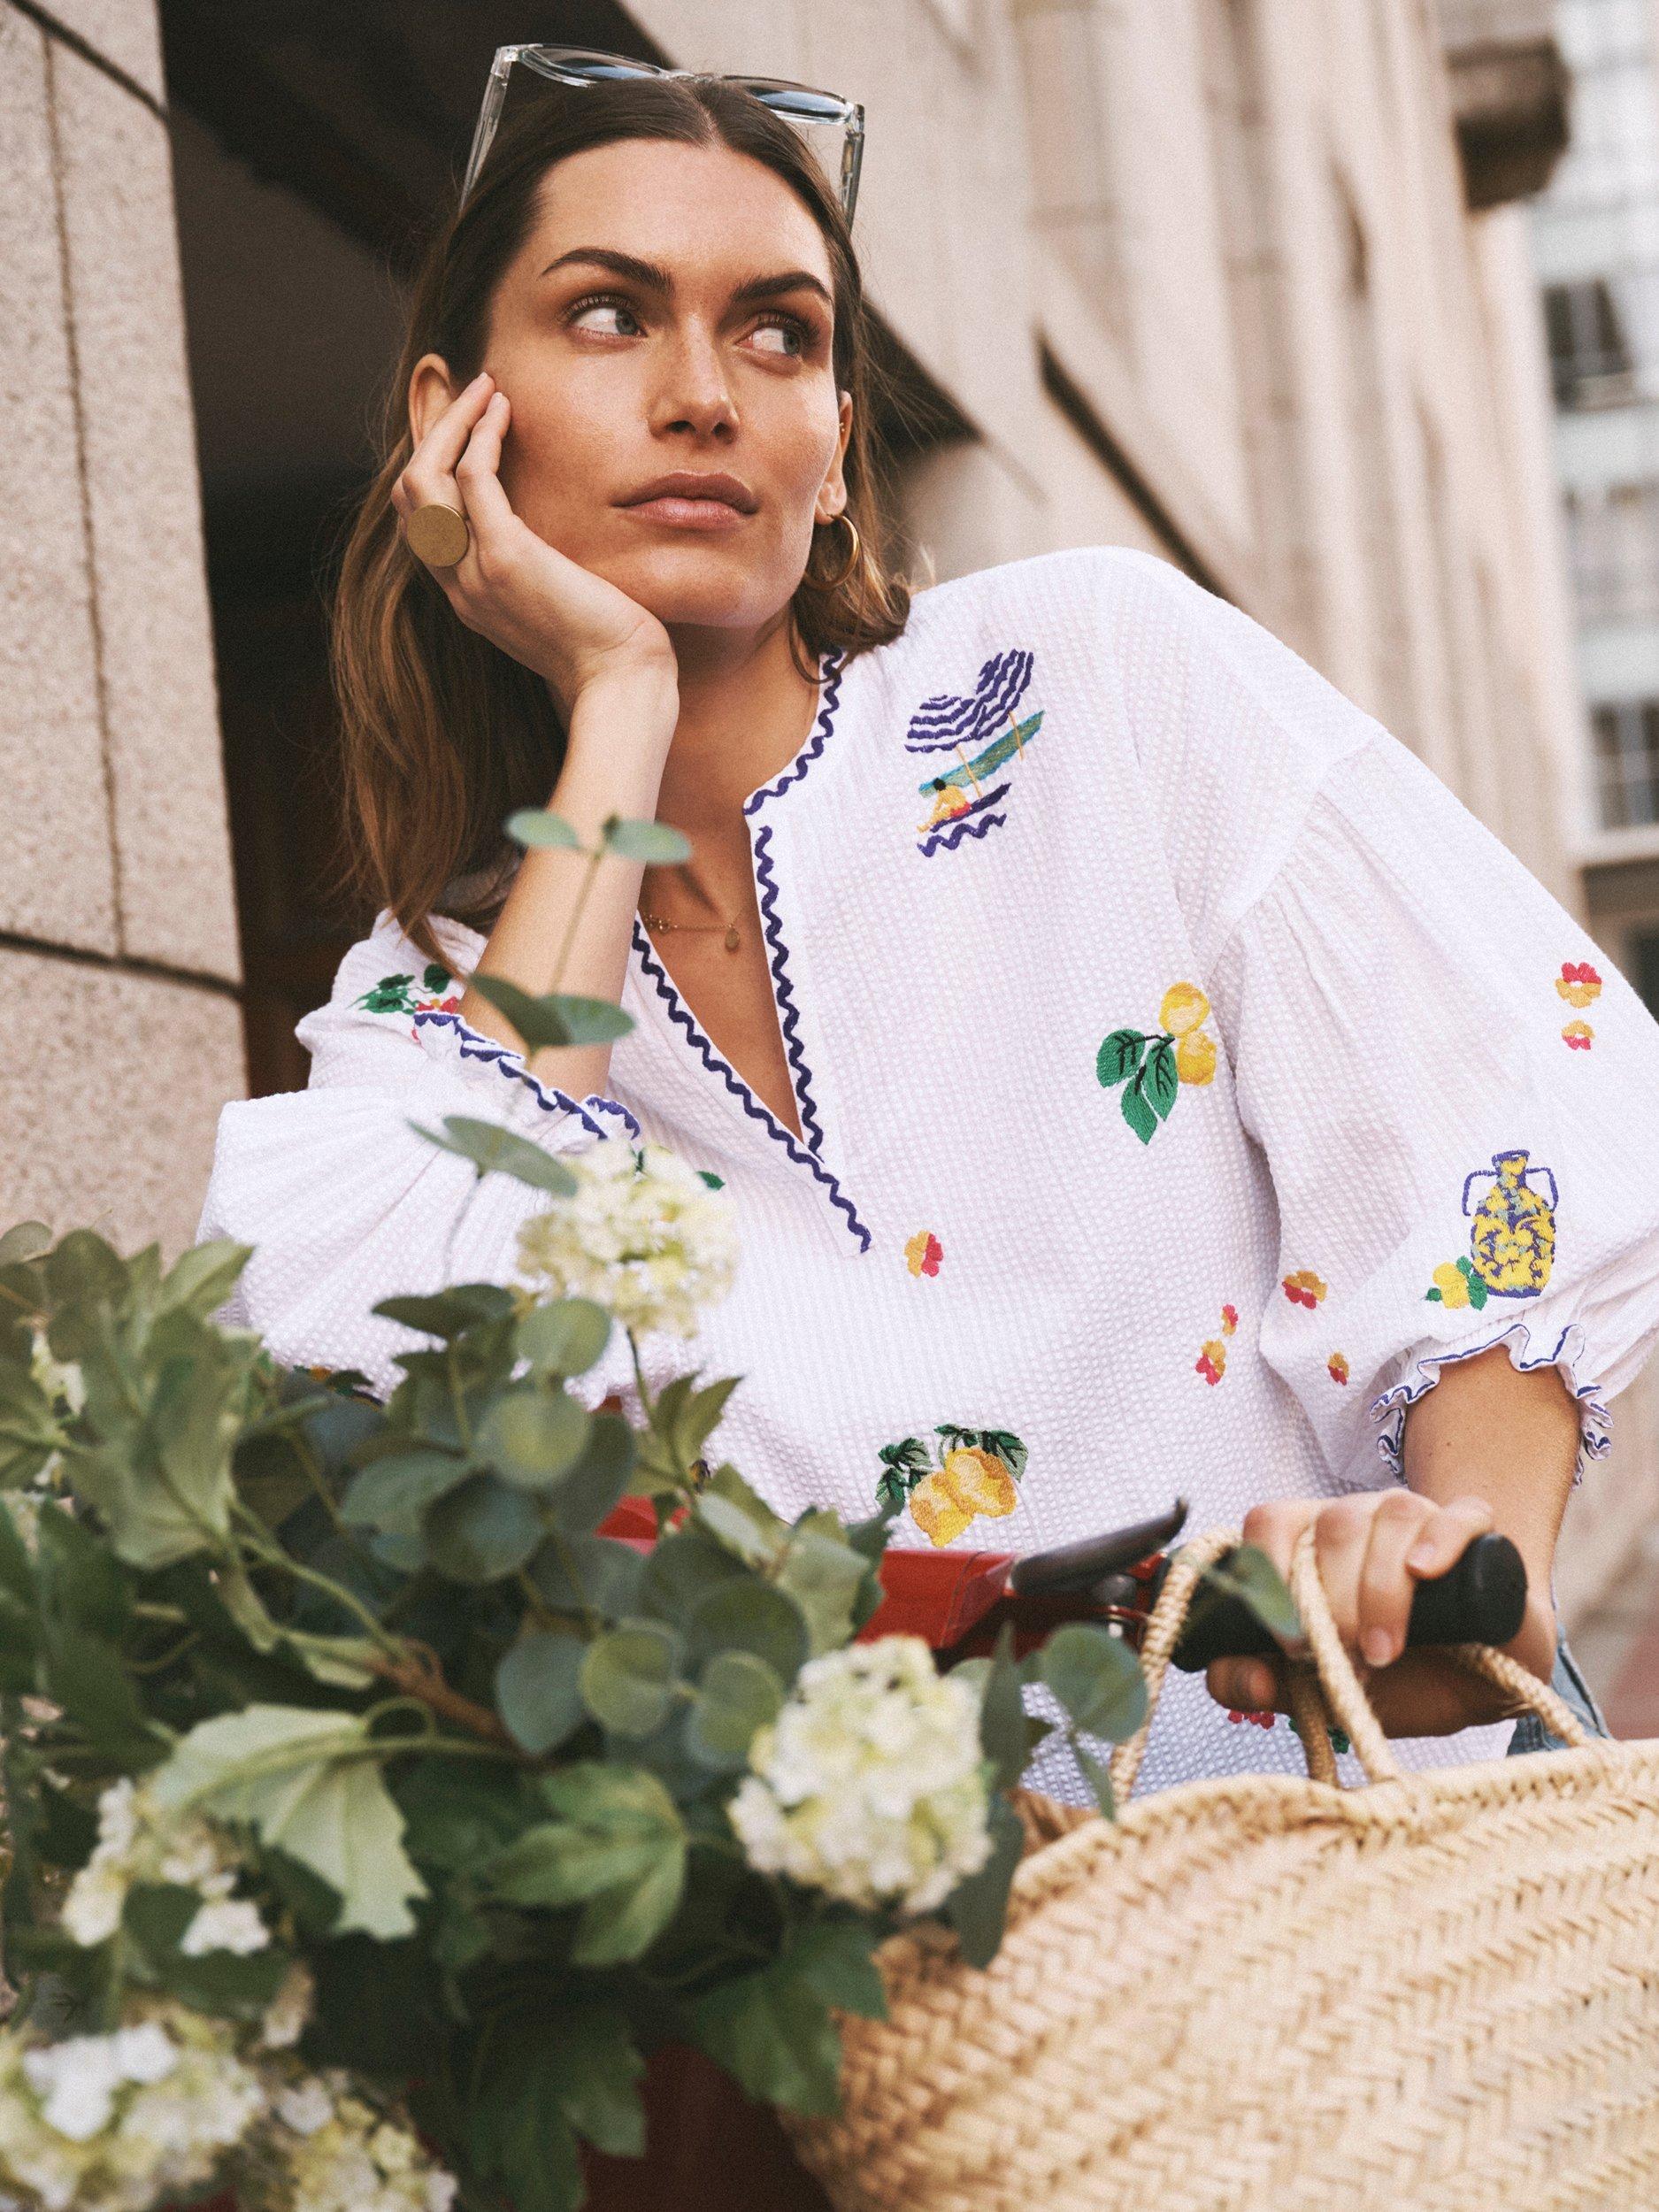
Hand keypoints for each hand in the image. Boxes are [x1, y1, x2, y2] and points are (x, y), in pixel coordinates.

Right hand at [392, 371, 678, 718]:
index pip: (420, 522)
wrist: (623, 683)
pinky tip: (504, 408)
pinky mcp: (506, 556)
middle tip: (470, 393)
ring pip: (426, 477)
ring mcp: (475, 571)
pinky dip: (482, 432)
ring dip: (452, 422)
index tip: (463, 426)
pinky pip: (473, 476)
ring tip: (486, 387)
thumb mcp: (557, 609)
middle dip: (432, 435)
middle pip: (409, 494)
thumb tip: (554, 550)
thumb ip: (538, 577)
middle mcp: (459, 585)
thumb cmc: (608, 651)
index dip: (431, 466)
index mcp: (467, 598)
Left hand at [1205, 1490, 1558, 1737]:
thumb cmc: (1397, 1675)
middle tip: (1346, 1658)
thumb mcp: (1324, 1691)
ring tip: (1383, 1651)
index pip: (1270, 1521)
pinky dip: (1439, 1540)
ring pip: (1390, 1519)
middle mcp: (1361, 1517)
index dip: (1270, 1574)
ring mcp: (1420, 1515)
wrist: (1484, 1681)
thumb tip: (1241, 1678)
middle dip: (1334, 1602)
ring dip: (1381, 1591)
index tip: (1288, 1641)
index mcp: (1312, 1541)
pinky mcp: (1476, 1531)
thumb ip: (1266, 1683)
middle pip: (1333, 1526)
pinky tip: (1426, 1571)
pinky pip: (1456, 1516)